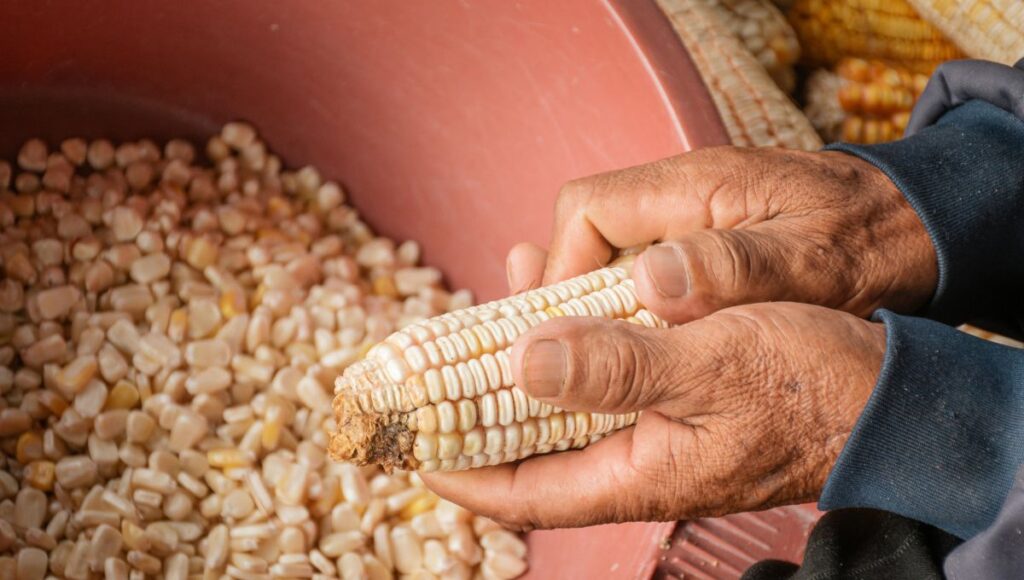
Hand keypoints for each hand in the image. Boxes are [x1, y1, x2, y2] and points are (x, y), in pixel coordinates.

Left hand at [422, 302, 885, 529]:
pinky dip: (577, 342)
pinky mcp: (678, 404)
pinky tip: (568, 299)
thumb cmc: (810, 385)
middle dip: (479, 400)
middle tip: (436, 352)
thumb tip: (516, 366)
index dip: (457, 470)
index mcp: (635, 473)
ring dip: (528, 357)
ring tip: (504, 292)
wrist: (889, 395)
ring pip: (568, 404)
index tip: (405, 440)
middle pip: (532, 445)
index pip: (521, 491)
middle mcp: (636, 462)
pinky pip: (606, 380)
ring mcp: (657, 435)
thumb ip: (615, 370)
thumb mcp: (709, 366)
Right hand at [506, 146, 936, 320]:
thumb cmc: (870, 239)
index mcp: (697, 185)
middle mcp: (681, 191)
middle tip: (570, 354)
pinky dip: (629, 305)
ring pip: (609, 251)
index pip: (584, 210)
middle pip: (585, 230)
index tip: (560, 331)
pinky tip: (643, 344)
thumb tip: (648, 282)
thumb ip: (733, 268)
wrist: (918, 221)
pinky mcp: (702, 237)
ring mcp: (689, 213)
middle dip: (567, 291)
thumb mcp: (812, 262)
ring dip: (596, 302)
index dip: (558, 269)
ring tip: (598, 357)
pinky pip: (640, 263)